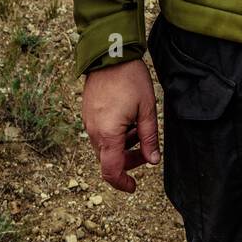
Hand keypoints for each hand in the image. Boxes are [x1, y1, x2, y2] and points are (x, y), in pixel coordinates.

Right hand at [81, 59, 160, 192]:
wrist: (110, 54)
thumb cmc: (131, 79)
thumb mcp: (147, 109)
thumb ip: (149, 137)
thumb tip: (153, 160)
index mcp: (108, 134)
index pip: (111, 171)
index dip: (122, 183)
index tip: (134, 187)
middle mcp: (94, 131)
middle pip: (109, 159)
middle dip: (128, 160)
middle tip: (146, 150)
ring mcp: (89, 122)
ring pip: (105, 146)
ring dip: (122, 146)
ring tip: (140, 129)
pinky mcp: (88, 113)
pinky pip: (100, 133)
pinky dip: (114, 135)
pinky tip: (128, 120)